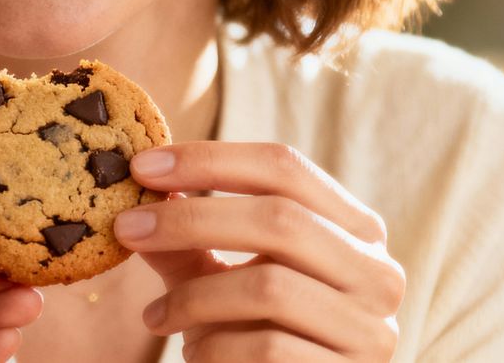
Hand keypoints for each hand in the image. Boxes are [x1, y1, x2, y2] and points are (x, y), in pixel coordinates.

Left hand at [114, 142, 403, 361]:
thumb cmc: (255, 334)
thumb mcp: (220, 277)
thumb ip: (188, 237)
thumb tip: (138, 185)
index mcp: (354, 228)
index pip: (285, 167)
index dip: (210, 160)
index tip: (142, 167)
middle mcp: (377, 272)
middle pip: (280, 218)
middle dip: (191, 219)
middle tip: (127, 227)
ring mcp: (372, 330)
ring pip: (270, 286)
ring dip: (194, 296)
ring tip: (155, 316)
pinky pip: (268, 348)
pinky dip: (215, 346)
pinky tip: (194, 351)